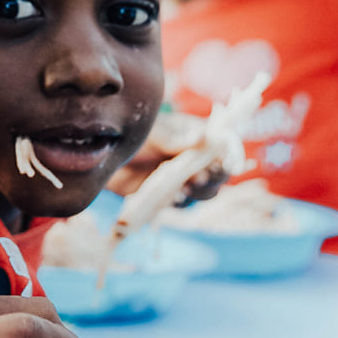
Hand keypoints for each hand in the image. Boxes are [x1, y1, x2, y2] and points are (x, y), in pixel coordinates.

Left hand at [105, 111, 225, 200]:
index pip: (226, 143)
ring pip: (207, 192)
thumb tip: (204, 136)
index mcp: (199, 135)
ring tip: (185, 185)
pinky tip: (171, 196)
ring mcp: (185, 177)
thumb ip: (178, 139)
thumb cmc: (133, 134)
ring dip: (200, 191)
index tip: (231, 165)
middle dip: (214, 176)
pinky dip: (180, 201)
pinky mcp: (171, 195)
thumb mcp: (156, 133)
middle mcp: (197, 157)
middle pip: (221, 172)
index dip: (233, 154)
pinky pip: (184, 203)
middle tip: (198, 176)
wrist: (104, 156)